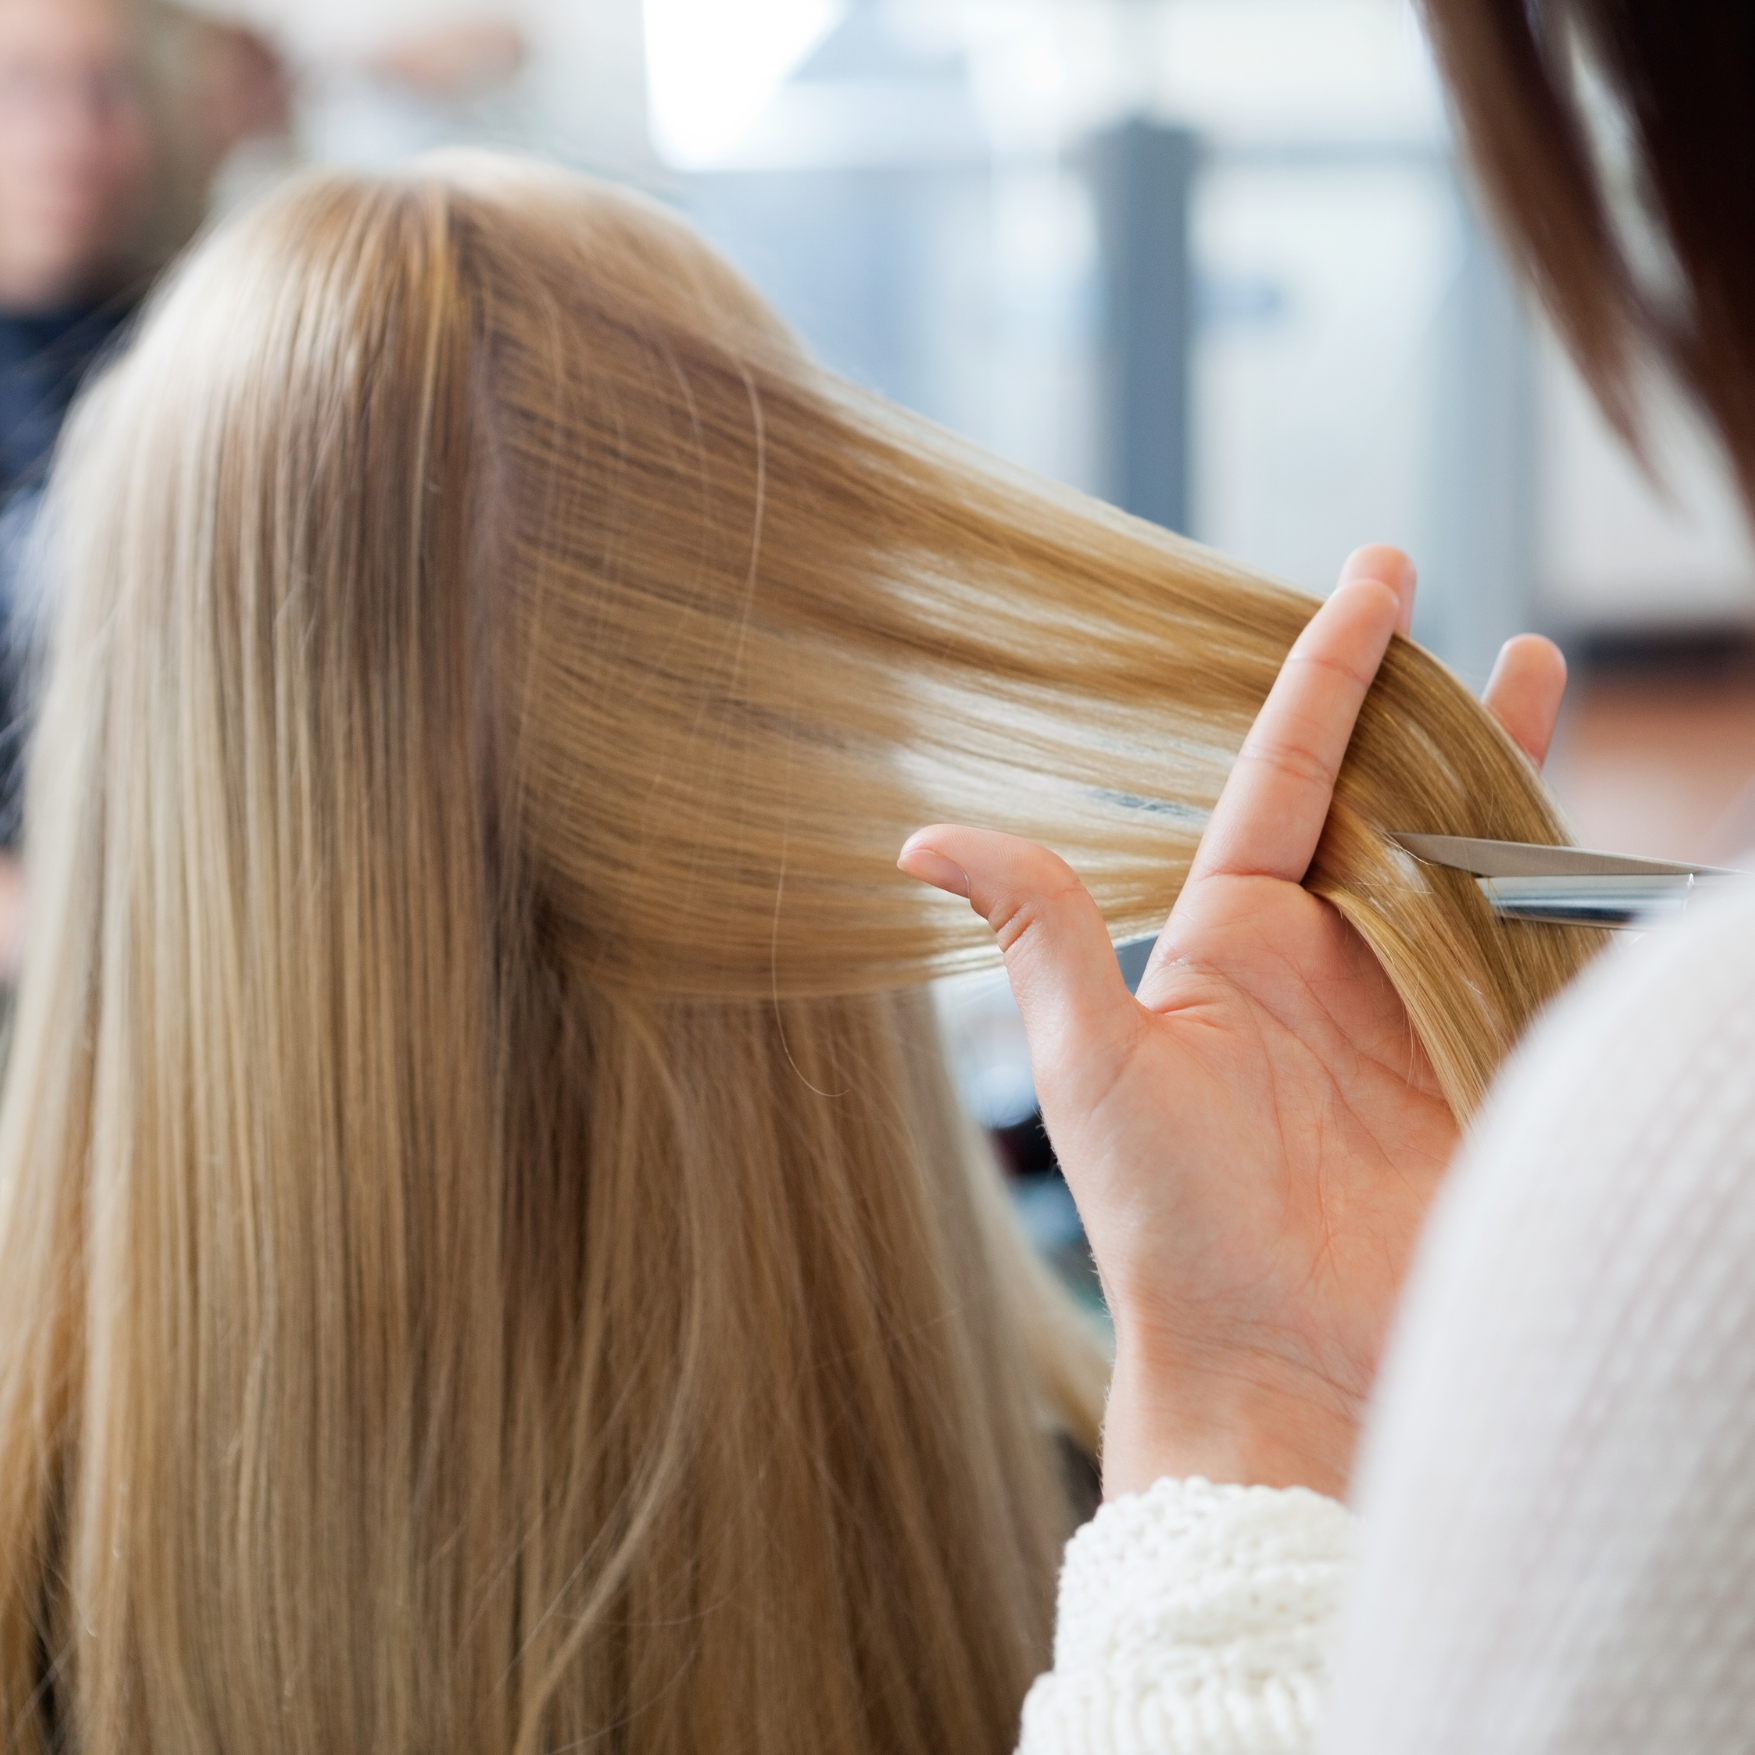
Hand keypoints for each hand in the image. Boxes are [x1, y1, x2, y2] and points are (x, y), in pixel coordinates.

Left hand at [898, 548, 1565, 1501]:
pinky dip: (1569, 891)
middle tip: (1480, 633)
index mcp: (1235, 936)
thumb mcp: (1092, 1060)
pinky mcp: (1486, 1067)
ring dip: (1509, 782)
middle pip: (1396, 804)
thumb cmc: (1168, 1221)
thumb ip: (1039, 930)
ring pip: (1473, 863)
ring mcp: (1414, 1011)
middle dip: (1436, 718)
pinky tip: (1591, 836)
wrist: (1280, 1361)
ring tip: (1541, 684)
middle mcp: (1328, 962)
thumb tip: (921, 835)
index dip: (1333, 670)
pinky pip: (1537, 955)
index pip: (1293, 771)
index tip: (1376, 574)